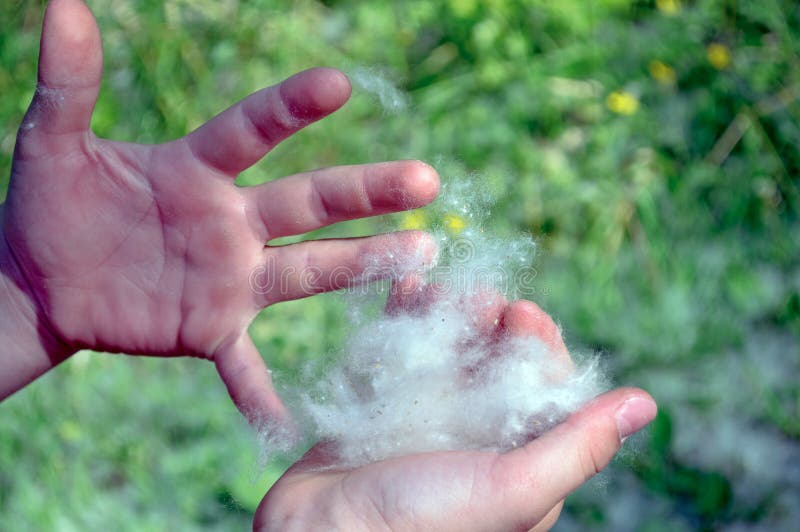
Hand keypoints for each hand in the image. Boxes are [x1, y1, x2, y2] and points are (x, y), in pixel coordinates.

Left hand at [0, 0, 437, 417]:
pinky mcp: (213, 328)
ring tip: (421, 257)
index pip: (252, 132)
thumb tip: (62, 7)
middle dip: (367, 192)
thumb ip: (69, 84)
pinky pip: (246, 364)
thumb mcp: (53, 144)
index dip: (291, 109)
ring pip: (309, 270)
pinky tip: (293, 422)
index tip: (338, 84)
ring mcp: (231, 277)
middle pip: (310, 202)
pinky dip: (264, 392)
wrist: (43, 281)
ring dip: (363, 267)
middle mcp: (232, 221)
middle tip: (424, 181)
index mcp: (198, 170)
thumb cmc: (53, 204)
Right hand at [255, 297, 656, 530]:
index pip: (546, 392)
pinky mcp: (382, 404)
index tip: (523, 313)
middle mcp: (478, 440)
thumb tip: (645, 403)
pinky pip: (401, 349)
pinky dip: (404, 316)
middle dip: (492, 324)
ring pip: (450, 350)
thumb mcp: (510, 488)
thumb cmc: (417, 523)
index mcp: (520, 464)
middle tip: (481, 299)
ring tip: (438, 290)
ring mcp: (428, 420)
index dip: (540, 347)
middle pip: (497, 363)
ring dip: (448, 313)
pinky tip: (405, 288)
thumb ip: (576, 447)